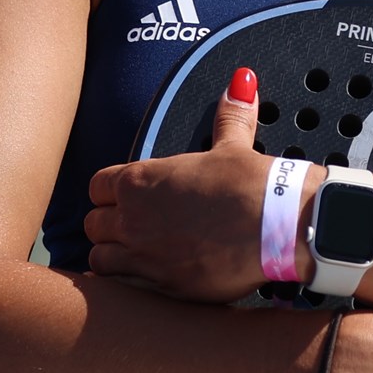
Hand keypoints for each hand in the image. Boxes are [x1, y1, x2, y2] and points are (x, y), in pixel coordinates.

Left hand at [85, 68, 287, 301]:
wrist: (279, 227)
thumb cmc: (253, 185)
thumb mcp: (234, 147)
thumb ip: (229, 117)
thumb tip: (242, 82)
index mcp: (140, 180)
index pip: (97, 186)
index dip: (111, 192)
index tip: (125, 198)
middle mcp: (132, 218)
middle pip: (92, 224)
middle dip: (109, 225)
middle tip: (132, 228)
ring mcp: (143, 256)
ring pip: (99, 260)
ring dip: (113, 257)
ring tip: (135, 257)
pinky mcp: (162, 287)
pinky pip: (123, 291)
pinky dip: (129, 286)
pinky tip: (148, 281)